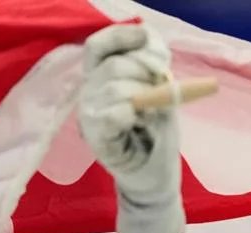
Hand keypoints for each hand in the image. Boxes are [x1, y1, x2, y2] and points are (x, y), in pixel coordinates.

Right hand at [79, 24, 183, 232]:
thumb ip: (154, 72)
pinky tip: (137, 122)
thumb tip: (152, 44)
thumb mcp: (161, 97)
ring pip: (114, 88)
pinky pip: (111, 114)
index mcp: (102, 79)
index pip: (98, 46)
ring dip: (143, 96)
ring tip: (150, 115)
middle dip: (145, 73)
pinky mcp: (95, 139)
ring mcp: (89, 115)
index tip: (146, 36)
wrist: (155, 179)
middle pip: (113, 65)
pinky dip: (130, 114)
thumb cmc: (155, 137)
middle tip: (160, 94)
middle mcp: (90, 92)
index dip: (120, 36)